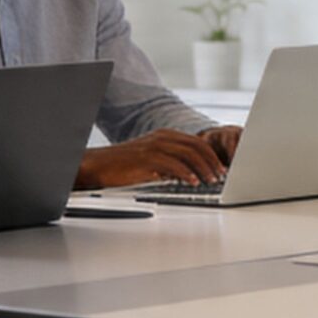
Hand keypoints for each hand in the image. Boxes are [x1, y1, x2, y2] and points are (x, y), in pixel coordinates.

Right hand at [76, 129, 234, 188]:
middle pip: (197, 146)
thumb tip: (188, 175)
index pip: (196, 142)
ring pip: (189, 154)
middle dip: (212, 161)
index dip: (211, 155)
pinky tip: (193, 182)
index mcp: (164, 135)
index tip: (221, 168)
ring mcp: (154, 147)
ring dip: (204, 168)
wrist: (96, 165)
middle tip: (221, 175)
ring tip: (212, 180)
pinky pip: (173, 165)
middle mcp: (161, 137)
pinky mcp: (147, 159)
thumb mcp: (150, 160)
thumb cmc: (121, 165)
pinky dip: (187, 174)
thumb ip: (169, 163)